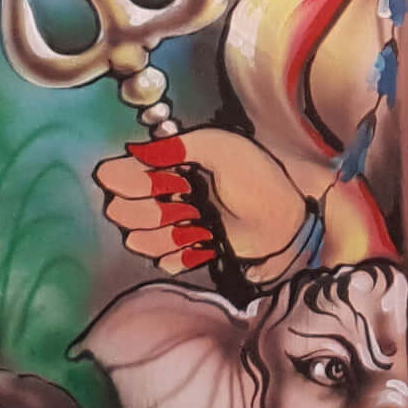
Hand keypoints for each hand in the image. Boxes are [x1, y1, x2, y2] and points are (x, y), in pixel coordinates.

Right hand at [94, 127, 309, 269]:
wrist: (284, 220)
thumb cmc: (257, 178)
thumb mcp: (220, 148)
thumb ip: (178, 146)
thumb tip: (135, 150)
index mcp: (169, 167)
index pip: (122, 176)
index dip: (126, 180)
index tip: (141, 180)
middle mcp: (165, 197)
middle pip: (124, 211)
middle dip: (148, 209)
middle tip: (185, 203)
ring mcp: (174, 227)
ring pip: (139, 239)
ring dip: (162, 233)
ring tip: (196, 222)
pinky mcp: (187, 252)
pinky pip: (163, 261)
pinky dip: (177, 254)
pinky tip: (200, 241)